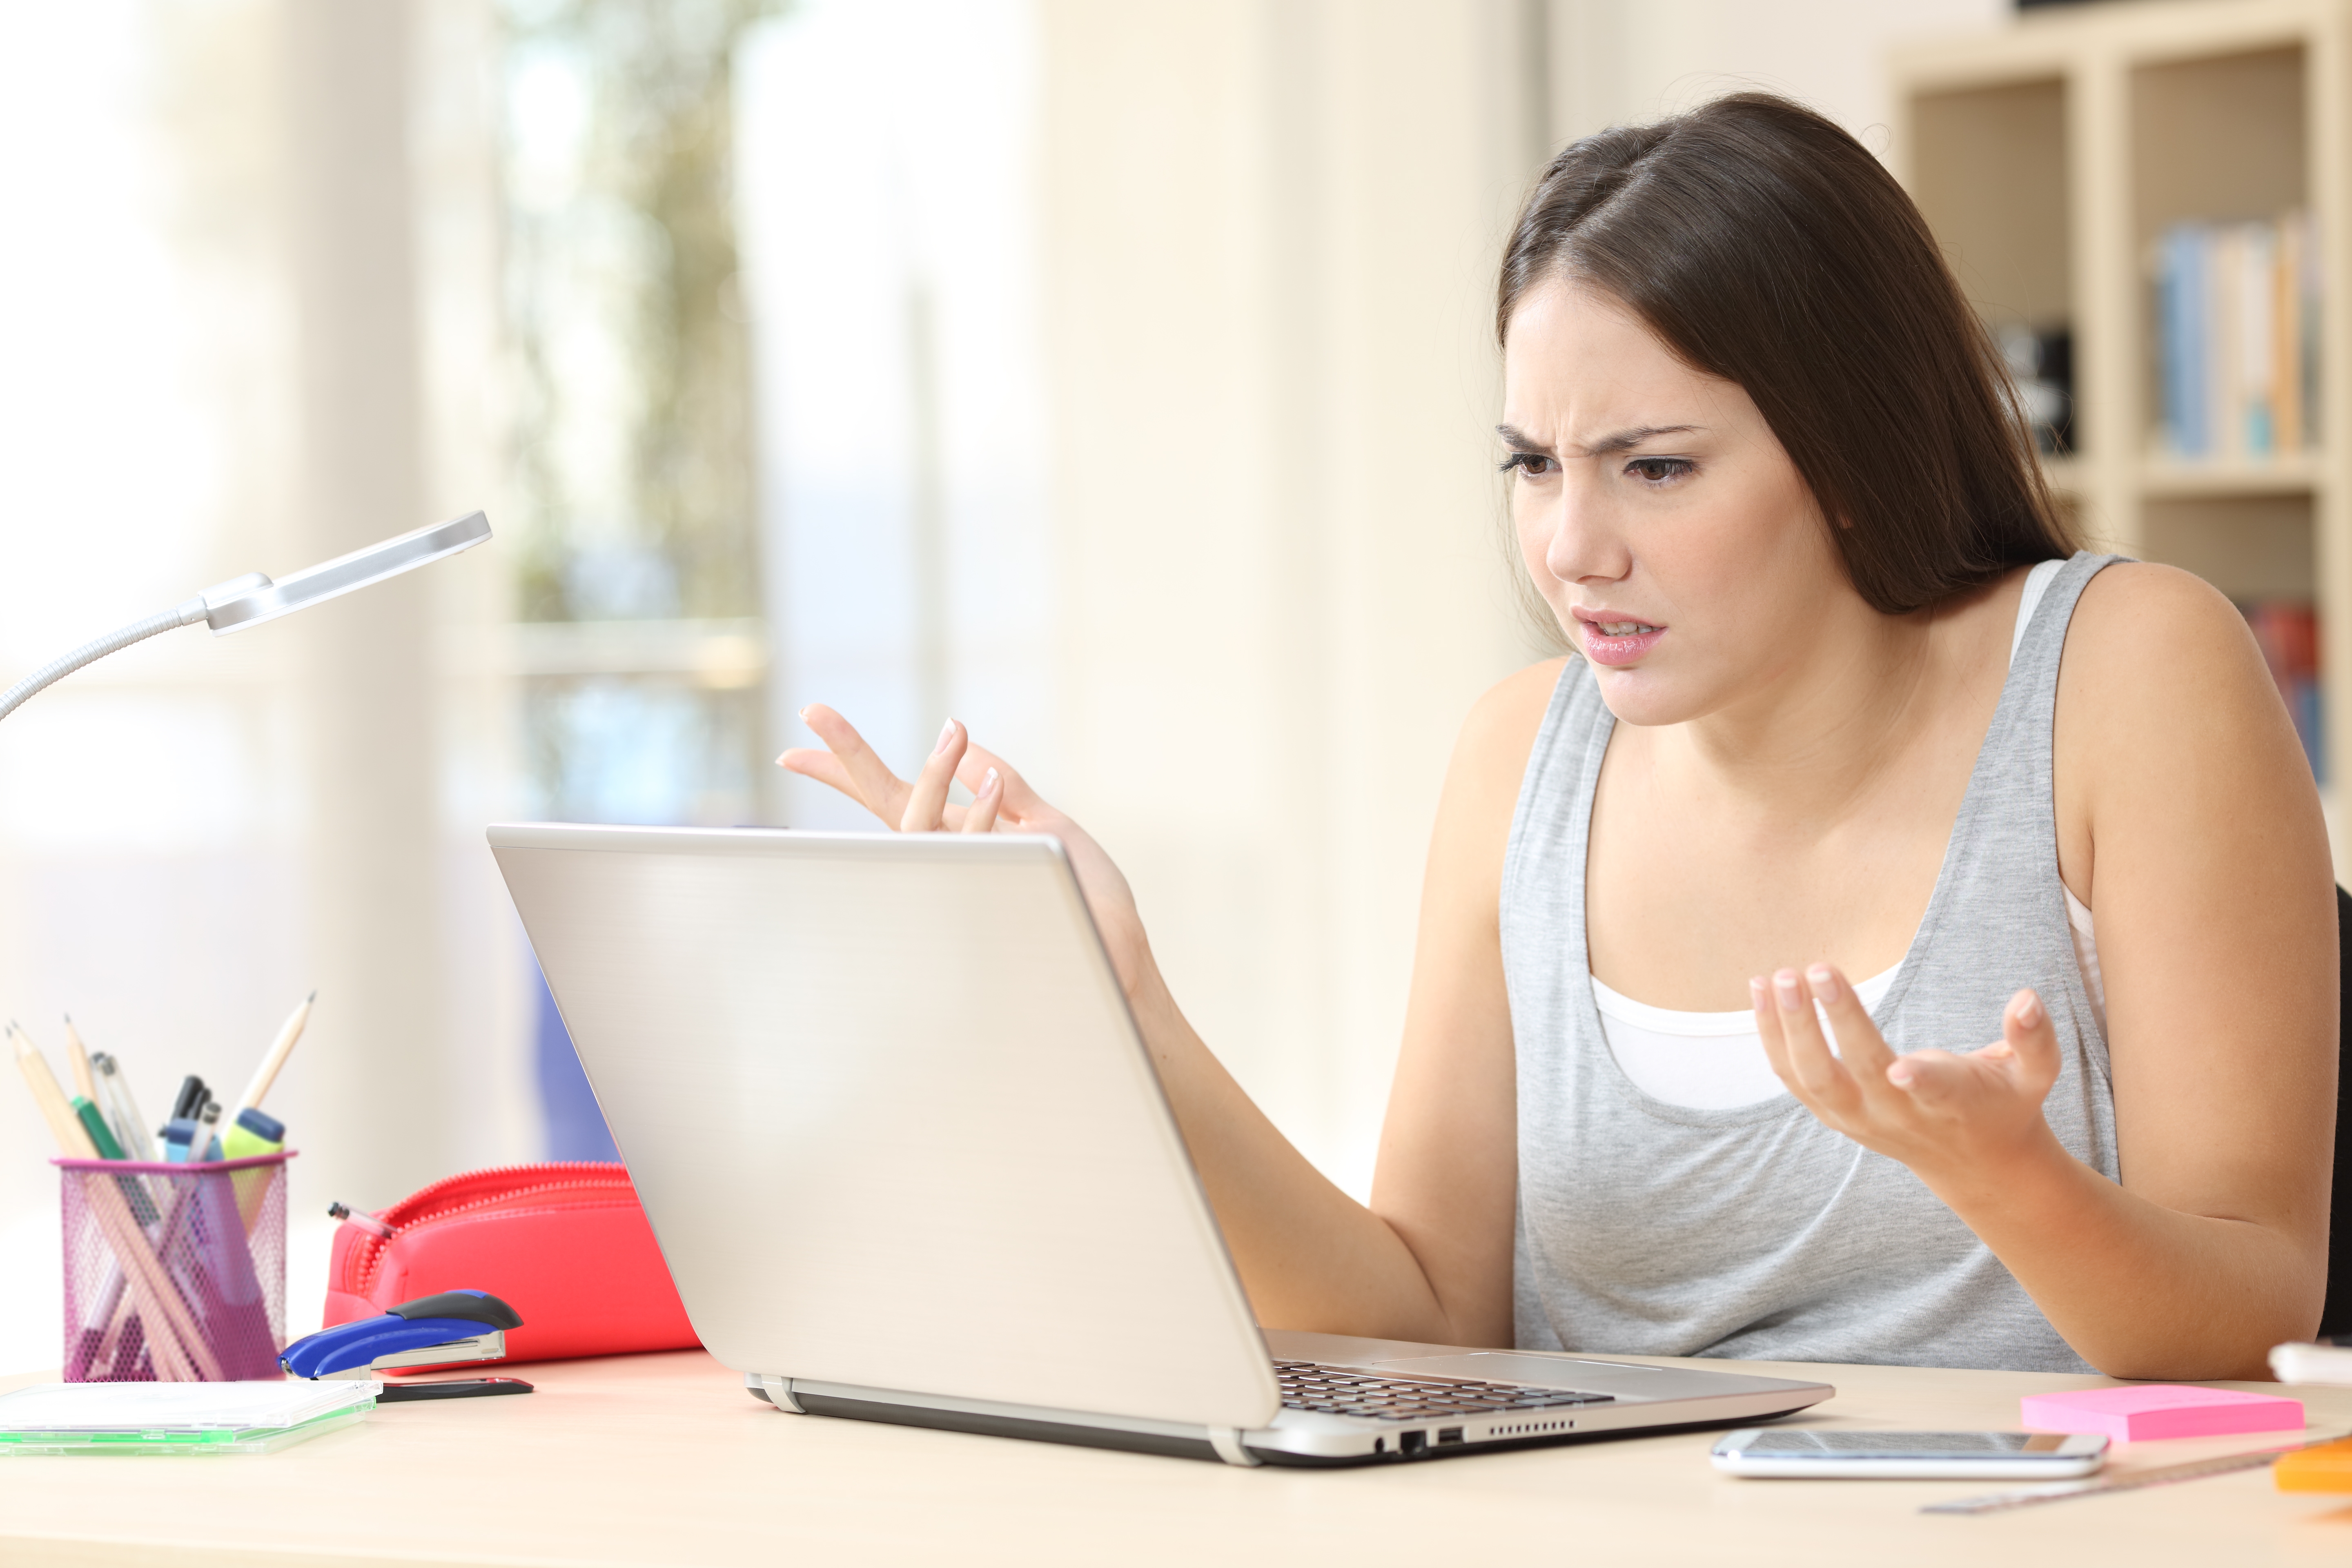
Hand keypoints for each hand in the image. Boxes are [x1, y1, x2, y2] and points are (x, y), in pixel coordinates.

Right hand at [777, 706, 1153, 996]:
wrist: (1119, 952)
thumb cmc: (1088, 898)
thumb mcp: (1049, 824)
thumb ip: (1009, 790)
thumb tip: (968, 748)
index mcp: (964, 837)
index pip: (896, 795)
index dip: (849, 768)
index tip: (800, 739)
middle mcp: (951, 857)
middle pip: (885, 803)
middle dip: (848, 758)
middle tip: (813, 710)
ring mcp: (962, 876)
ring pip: (917, 823)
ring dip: (935, 775)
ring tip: (955, 730)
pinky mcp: (985, 891)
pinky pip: (962, 846)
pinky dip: (979, 809)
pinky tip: (996, 777)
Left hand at [1751, 964, 2065, 1190]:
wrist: (1973, 1164)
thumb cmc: (2003, 1105)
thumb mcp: (2034, 1077)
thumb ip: (2034, 1040)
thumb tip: (2027, 998)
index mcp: (1950, 1104)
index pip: (1934, 1092)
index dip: (1921, 1079)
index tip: (1899, 1062)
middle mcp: (1898, 1115)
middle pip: (1857, 1073)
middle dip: (1833, 1023)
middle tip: (1814, 971)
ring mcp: (1859, 1119)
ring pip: (1812, 1080)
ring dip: (1789, 1029)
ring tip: (1776, 978)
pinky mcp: (1834, 1115)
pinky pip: (1793, 1078)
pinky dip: (1771, 1037)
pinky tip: (1760, 992)